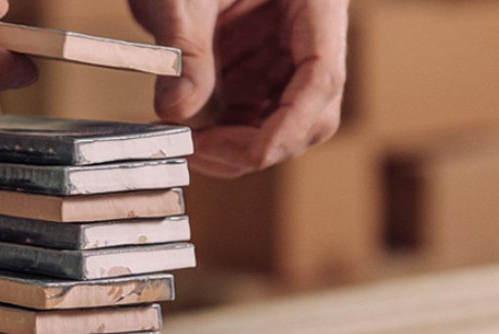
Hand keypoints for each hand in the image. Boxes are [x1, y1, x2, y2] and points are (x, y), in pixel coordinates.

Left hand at [130, 0, 347, 177]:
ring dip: (238, 144)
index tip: (248, 153)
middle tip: (199, 154)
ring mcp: (281, 51)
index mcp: (315, 2)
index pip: (322, 77)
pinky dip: (222, 130)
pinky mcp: (254, 63)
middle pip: (311, 110)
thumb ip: (184, 47)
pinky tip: (186, 133)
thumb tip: (176, 111)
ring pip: (282, 118)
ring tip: (187, 145)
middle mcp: (307, 32)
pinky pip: (250, 109)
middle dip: (259, 144)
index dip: (289, 125)